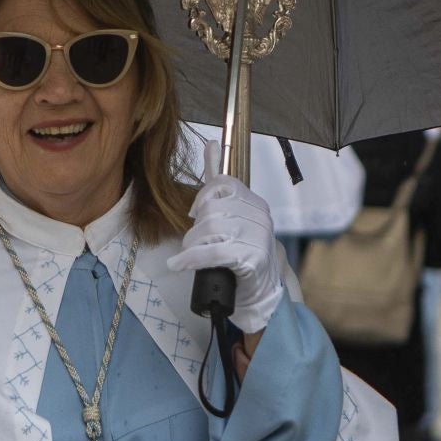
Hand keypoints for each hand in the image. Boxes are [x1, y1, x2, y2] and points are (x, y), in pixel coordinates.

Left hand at [168, 175, 284, 331]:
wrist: (259, 295)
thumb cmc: (240, 256)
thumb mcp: (231, 218)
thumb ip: (219, 185)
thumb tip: (211, 144)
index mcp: (255, 203)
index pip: (223, 183)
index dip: (202, 198)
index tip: (194, 215)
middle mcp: (260, 216)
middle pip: (212, 209)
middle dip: (195, 228)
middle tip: (192, 244)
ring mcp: (259, 237)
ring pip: (211, 230)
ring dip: (192, 245)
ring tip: (189, 256)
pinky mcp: (253, 259)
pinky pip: (214, 252)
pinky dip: (191, 259)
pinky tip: (180, 264)